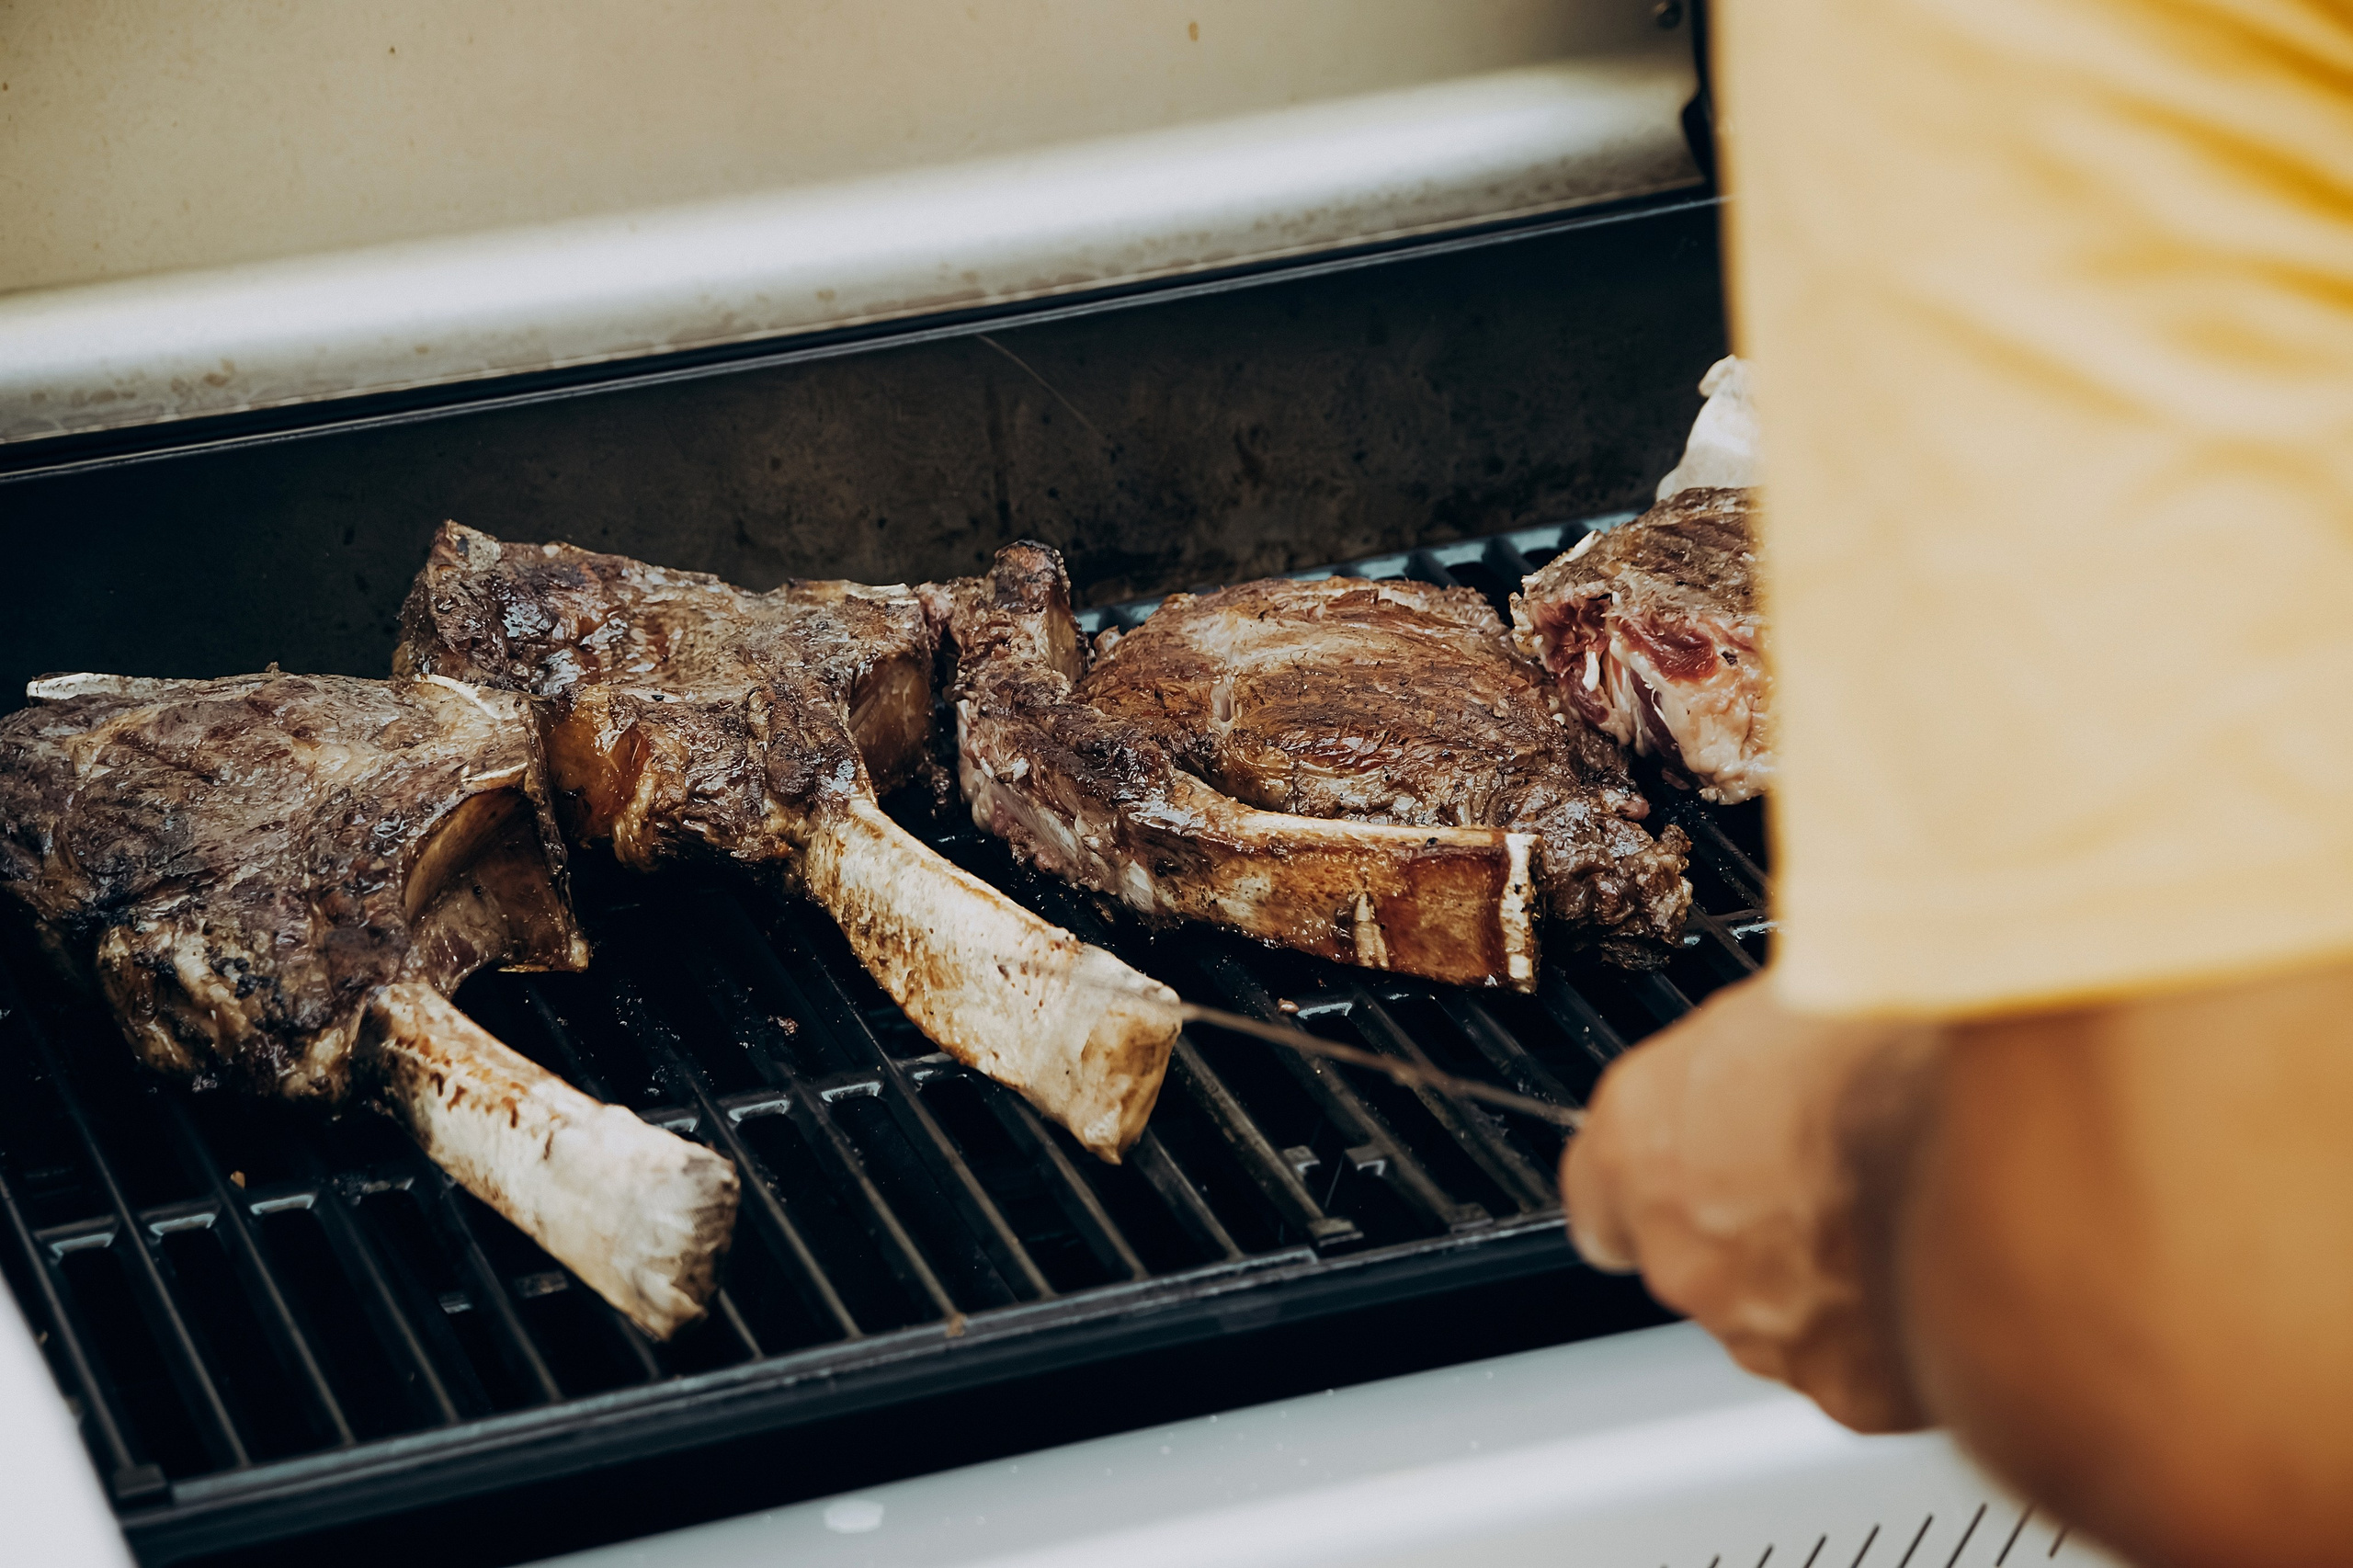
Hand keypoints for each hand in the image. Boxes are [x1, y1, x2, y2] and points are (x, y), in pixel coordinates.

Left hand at [1562, 973, 1939, 1431]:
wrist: (2019, 1137)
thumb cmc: (1905, 1043)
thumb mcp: (1790, 996)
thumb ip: (1752, 1050)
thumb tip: (1776, 1036)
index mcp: (1640, 1138)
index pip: (1597, 1186)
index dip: (1659, 1168)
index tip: (1701, 1152)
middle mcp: (1681, 1248)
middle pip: (1695, 1251)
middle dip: (1763, 1217)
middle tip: (1844, 1163)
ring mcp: (1762, 1327)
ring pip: (1781, 1311)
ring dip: (1833, 1271)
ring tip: (1911, 1203)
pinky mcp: (1850, 1389)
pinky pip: (1864, 1361)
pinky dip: (1902, 1325)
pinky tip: (1947, 1261)